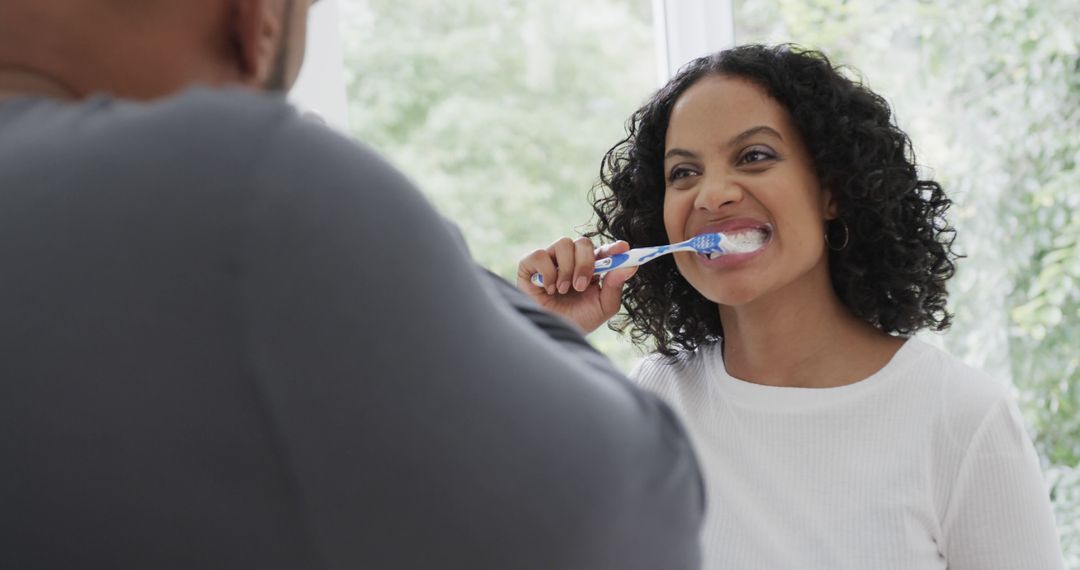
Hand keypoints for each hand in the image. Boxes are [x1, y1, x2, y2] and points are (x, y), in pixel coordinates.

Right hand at [516, 236, 637, 333]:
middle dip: (585, 262)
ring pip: (563, 243)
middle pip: (583, 242)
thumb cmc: (577, 321)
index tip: (623, 248)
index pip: (603, 250)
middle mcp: (570, 261)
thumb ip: (615, 286)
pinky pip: (540, 255)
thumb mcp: (602, 307)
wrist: (551, 335)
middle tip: (581, 285)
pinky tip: (548, 289)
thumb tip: (629, 266)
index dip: (613, 247)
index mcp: (590, 268)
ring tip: (563, 290)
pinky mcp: (530, 266)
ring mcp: (550, 261)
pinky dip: (547, 273)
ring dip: (567, 269)